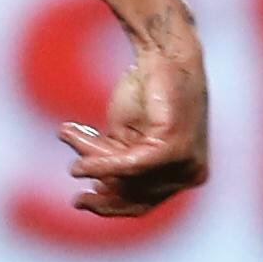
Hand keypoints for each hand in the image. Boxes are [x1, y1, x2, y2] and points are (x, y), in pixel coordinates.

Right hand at [61, 27, 207, 218]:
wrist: (163, 56)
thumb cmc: (147, 92)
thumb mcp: (125, 137)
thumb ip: (114, 162)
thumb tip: (90, 182)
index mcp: (185, 173)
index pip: (144, 200)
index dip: (113, 205)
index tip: (86, 200)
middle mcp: (191, 173)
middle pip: (135, 194)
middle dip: (103, 194)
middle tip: (76, 200)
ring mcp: (186, 162)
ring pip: (128, 178)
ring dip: (95, 165)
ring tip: (70, 152)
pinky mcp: (173, 148)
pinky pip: (130, 165)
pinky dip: (101, 164)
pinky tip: (79, 166)